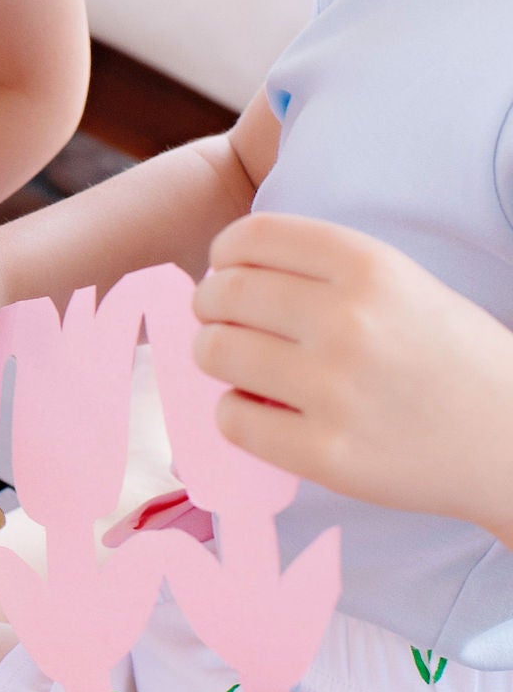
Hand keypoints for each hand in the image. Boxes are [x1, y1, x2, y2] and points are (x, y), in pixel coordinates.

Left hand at [194, 213, 512, 536]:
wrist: (512, 440)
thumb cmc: (453, 358)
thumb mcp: (405, 284)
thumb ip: (324, 272)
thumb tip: (226, 273)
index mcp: (371, 267)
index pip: (252, 236)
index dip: (224, 252)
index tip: (224, 269)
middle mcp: (349, 321)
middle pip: (225, 293)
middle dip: (208, 304)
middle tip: (217, 319)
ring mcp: (335, 390)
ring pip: (216, 353)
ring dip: (213, 354)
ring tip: (236, 364)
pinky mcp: (326, 454)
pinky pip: (232, 418)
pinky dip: (233, 410)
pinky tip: (259, 409)